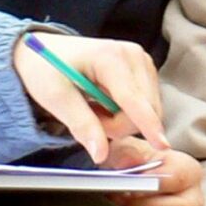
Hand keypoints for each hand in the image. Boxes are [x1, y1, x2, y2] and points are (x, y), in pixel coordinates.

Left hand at [12, 33, 169, 160]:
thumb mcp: (55, 97)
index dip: (147, 124)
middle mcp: (133, 55)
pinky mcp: (144, 71)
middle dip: (117, 125)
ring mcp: (141, 62)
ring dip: (121, 120)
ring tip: (94, 107)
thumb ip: (81, 124)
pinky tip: (105, 103)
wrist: (44, 52)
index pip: (134, 99)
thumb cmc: (46, 68)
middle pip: (143, 110)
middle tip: (88, 116)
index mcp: (110, 56)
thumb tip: (101, 154)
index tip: (162, 146)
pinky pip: (145, 106)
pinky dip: (125, 113)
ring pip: (147, 111)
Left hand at [107, 137, 201, 205]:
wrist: (119, 188)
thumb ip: (126, 152)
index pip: (177, 178)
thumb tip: (130, 163)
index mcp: (187, 170)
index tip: (126, 185)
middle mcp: (194, 199)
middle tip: (117, 202)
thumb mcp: (122, 150)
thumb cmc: (125, 167)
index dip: (149, 183)